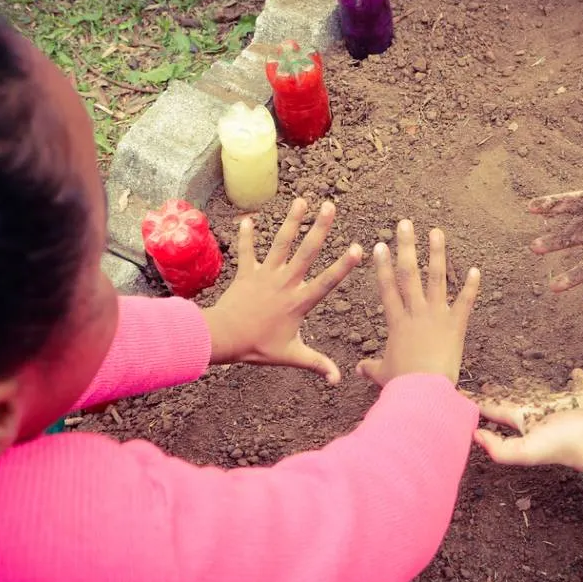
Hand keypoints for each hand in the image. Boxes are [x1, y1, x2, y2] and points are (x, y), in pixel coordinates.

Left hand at [203, 198, 362, 383]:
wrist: (224, 338)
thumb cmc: (257, 348)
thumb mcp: (291, 357)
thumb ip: (316, 365)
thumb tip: (338, 380)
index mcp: (299, 302)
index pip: (327, 281)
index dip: (343, 265)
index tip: (359, 248)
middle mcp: (285, 283)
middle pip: (306, 252)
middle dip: (320, 228)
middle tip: (331, 207)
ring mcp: (265, 276)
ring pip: (281, 244)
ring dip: (292, 221)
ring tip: (302, 201)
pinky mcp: (246, 274)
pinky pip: (247, 251)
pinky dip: (246, 236)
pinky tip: (247, 218)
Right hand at [356, 220, 480, 385]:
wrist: (424, 390)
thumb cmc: (402, 383)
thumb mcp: (383, 374)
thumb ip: (371, 367)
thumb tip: (358, 370)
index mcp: (396, 322)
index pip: (386, 287)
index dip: (382, 265)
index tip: (380, 246)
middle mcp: (415, 312)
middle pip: (409, 273)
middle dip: (406, 246)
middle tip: (405, 224)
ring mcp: (437, 316)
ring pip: (436, 278)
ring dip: (437, 253)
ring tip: (436, 231)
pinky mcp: (456, 325)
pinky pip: (466, 301)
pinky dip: (472, 286)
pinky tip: (476, 269)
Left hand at [470, 370, 582, 471]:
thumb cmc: (568, 444)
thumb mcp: (529, 449)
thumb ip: (501, 448)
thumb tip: (474, 436)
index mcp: (524, 421)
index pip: (493, 411)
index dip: (475, 404)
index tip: (458, 394)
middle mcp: (540, 414)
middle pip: (514, 400)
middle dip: (499, 395)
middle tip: (485, 386)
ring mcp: (563, 407)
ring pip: (543, 393)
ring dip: (533, 386)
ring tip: (522, 378)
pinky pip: (579, 386)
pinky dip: (578, 378)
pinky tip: (576, 371)